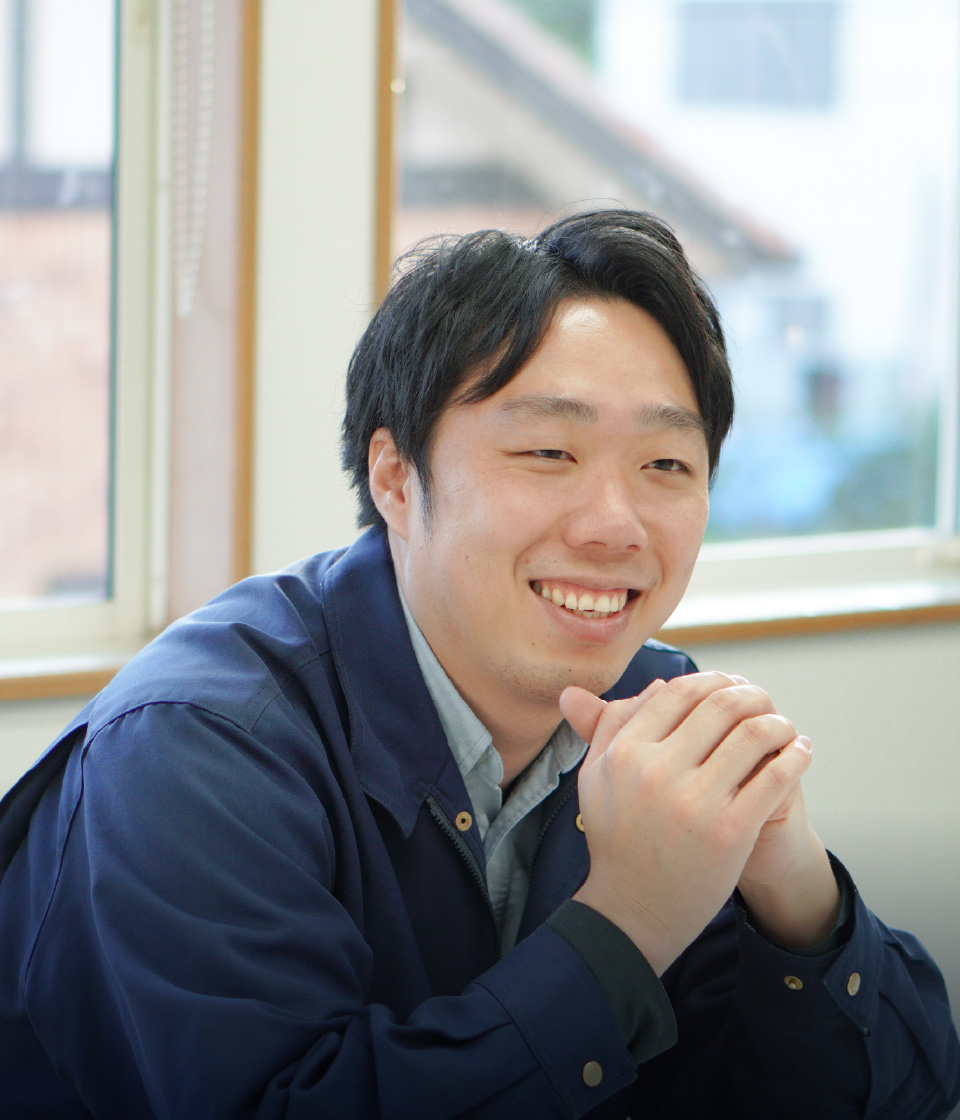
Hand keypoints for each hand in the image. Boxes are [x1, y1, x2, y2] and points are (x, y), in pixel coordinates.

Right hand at [561, 672, 813, 973]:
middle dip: (750, 694)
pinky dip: (796, 756)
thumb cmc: (616, 840)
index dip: (709, 680)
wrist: (632, 911)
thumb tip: (656, 685)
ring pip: (754, 734)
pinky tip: (800, 752)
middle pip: (719, 705)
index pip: (677, 692)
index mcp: (625, 753)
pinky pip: (775, 776)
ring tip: (784, 727)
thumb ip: (612, 725)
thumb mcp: (596, 777)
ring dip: (778, 722)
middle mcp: (657, 771)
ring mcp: (695, 801)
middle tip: (763, 700)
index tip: (728, 684)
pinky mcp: (730, 831)